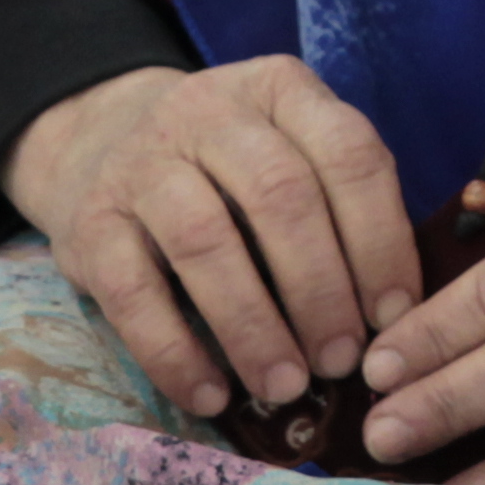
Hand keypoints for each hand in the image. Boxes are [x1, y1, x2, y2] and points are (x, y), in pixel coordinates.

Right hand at [2, 56, 425, 419]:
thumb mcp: (286, 147)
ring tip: (286, 386)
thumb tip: (395, 317)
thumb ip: (338, 203)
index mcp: (279, 89)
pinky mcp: (89, 222)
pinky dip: (176, 354)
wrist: (94, 138)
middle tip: (341, 361)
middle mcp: (208, 111)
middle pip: (279, 196)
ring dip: (253, 327)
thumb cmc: (223, 165)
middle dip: (320, 290)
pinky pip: (133, 294)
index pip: (348, 153)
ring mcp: (141, 162)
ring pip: (205, 241)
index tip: (393, 317)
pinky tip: (211, 395)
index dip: (380, 241)